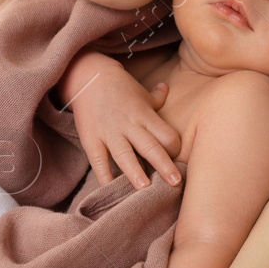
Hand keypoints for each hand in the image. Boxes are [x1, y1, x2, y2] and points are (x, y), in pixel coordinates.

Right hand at [60, 54, 182, 188]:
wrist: (88, 77)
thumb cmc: (120, 88)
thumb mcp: (142, 93)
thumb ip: (158, 98)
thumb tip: (168, 89)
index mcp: (145, 115)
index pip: (166, 134)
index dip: (175, 148)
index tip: (180, 160)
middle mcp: (129, 125)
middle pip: (150, 147)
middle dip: (163, 166)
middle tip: (175, 183)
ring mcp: (109, 133)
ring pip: (125, 155)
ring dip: (135, 173)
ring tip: (145, 189)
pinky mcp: (91, 139)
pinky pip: (99, 161)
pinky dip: (104, 176)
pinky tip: (111, 190)